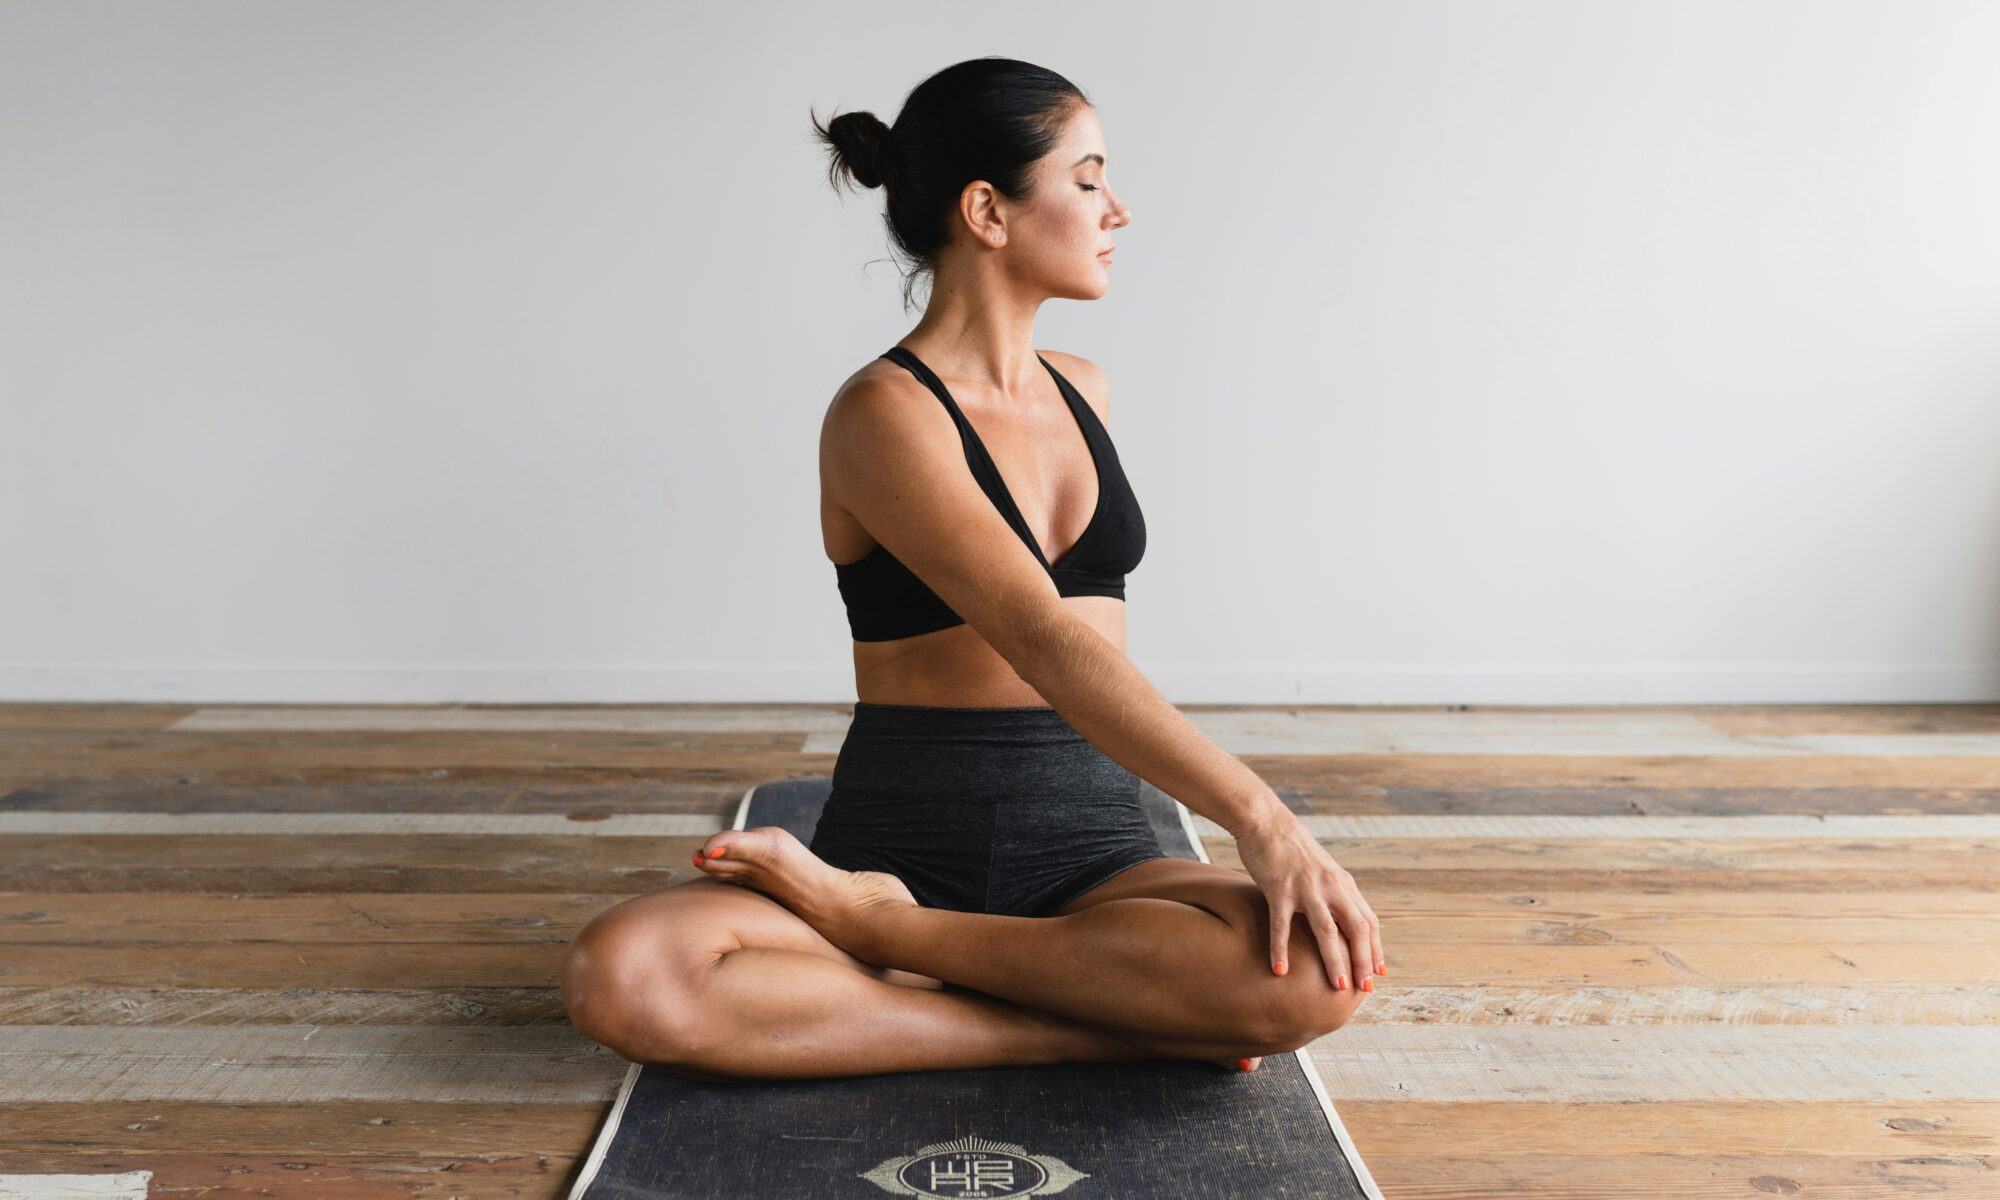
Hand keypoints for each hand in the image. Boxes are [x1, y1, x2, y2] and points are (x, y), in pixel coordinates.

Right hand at [1230, 805, 1383, 989]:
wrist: (1265, 820)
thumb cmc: (1292, 849)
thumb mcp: (1322, 869)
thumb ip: (1335, 893)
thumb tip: (1345, 920)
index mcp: (1343, 884)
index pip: (1368, 921)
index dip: (1375, 949)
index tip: (1378, 974)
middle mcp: (1330, 886)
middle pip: (1355, 929)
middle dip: (1363, 961)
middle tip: (1363, 989)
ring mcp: (1306, 887)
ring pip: (1326, 930)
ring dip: (1334, 960)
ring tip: (1338, 986)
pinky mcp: (1279, 888)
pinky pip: (1281, 925)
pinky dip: (1281, 949)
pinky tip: (1280, 970)